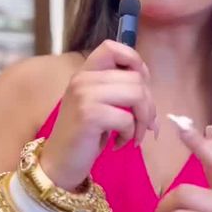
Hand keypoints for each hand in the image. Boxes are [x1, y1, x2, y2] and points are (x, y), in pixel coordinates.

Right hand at [40, 40, 156, 189]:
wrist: (59, 164)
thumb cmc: (84, 135)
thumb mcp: (100, 105)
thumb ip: (120, 91)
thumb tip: (152, 95)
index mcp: (86, 72)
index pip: (113, 47)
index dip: (135, 62)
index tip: (140, 87)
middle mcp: (83, 78)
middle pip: (136, 77)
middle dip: (149, 104)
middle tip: (144, 125)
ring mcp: (84, 95)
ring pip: (137, 95)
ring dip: (143, 120)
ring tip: (135, 135)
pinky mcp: (89, 115)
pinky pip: (127, 119)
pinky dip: (130, 134)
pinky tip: (118, 144)